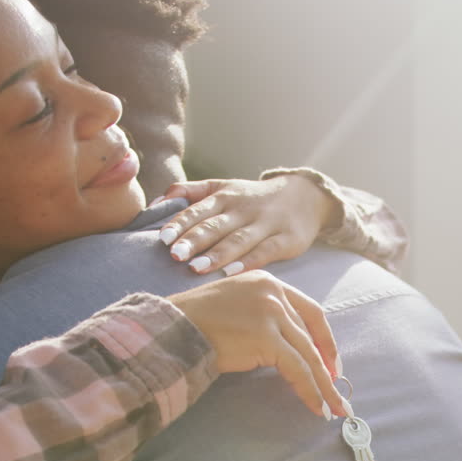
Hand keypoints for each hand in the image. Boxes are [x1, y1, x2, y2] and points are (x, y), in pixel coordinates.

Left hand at [155, 174, 341, 274]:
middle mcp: (243, 209)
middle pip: (216, 226)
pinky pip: (265, 251)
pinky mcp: (286, 239)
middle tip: (175, 255)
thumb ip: (190, 192)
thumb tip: (157, 202)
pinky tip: (233, 273)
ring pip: (238, 240)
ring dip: (218, 254)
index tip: (163, 239)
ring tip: (197, 268)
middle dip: (195, 240)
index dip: (181, 224)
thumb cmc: (252, 198)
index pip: (198, 210)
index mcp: (224, 196)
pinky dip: (249, 262)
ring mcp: (266, 224)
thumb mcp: (223, 187)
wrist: (304, 196)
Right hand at [169, 271, 346, 419]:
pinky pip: (297, 369)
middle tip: (338, 390)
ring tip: (334, 407)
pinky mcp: (266, 337)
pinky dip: (309, 390)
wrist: (171, 328)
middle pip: (312, 333)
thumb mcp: (235, 308)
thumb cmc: (194, 323)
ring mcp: (271, 312)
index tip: (331, 363)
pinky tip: (316, 406)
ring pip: (308, 354)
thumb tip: (286, 350)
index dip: (325, 339)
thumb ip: (262, 318)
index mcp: (267, 281)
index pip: (309, 310)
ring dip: (324, 385)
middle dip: (328, 365)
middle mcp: (274, 291)